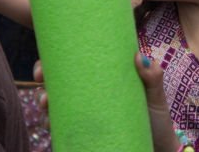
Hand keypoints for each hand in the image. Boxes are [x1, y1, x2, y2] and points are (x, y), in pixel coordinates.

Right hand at [33, 53, 181, 151]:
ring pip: (56, 104)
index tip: (47, 58)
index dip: (56, 58)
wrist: (158, 149)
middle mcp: (91, 94)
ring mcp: (87, 114)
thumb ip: (152, 77)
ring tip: (45, 102)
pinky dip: (54, 124)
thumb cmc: (156, 119)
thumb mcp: (155, 95)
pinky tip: (50, 123)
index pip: (77, 63)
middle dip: (43, 76)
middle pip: (59, 81)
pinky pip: (64, 128)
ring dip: (44, 101)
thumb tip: (138, 56)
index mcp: (104, 77)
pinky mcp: (87, 133)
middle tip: (40, 78)